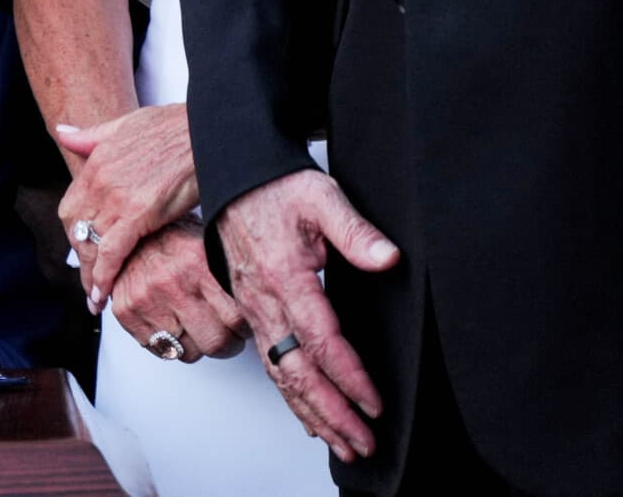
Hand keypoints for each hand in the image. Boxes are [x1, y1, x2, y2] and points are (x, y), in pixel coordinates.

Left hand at [57, 104, 198, 306]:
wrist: (207, 128)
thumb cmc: (175, 126)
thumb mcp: (124, 124)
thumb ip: (90, 135)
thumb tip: (62, 132)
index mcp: (95, 163)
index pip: (70, 208)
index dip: (73, 233)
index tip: (80, 250)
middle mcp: (100, 181)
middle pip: (76, 229)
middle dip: (81, 258)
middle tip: (88, 281)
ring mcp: (117, 197)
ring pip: (91, 244)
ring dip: (90, 275)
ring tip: (94, 299)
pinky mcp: (139, 212)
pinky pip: (113, 251)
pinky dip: (105, 274)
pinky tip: (104, 294)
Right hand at [107, 220, 248, 362]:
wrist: (126, 230)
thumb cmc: (171, 237)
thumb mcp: (206, 242)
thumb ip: (228, 272)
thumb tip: (261, 300)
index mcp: (196, 262)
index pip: (237, 319)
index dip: (245, 328)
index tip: (243, 324)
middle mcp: (171, 282)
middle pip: (215, 342)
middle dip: (226, 343)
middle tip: (226, 334)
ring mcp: (146, 298)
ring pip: (187, 353)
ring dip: (196, 345)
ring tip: (197, 327)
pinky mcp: (126, 312)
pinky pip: (159, 351)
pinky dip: (169, 345)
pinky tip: (174, 325)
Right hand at [218, 170, 398, 462]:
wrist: (235, 178)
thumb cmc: (276, 187)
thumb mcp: (321, 196)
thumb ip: (355, 231)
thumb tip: (387, 259)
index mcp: (284, 277)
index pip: (321, 340)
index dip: (349, 377)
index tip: (374, 403)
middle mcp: (263, 301)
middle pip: (297, 371)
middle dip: (331, 413)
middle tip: (363, 442)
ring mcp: (254, 310)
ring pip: (281, 374)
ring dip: (311, 413)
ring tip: (342, 443)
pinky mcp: (251, 311)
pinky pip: (270, 363)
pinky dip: (291, 396)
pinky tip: (308, 415)